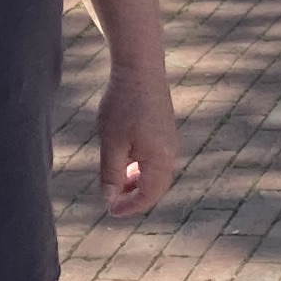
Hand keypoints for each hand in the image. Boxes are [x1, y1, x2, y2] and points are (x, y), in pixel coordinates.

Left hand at [97, 66, 178, 216]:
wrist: (139, 68)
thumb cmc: (122, 105)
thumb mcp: (111, 143)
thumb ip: (111, 174)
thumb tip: (110, 199)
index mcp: (160, 159)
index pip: (148, 195)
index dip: (129, 207)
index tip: (110, 211)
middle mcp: (170, 153)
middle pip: (156, 188)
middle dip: (134, 197)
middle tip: (112, 201)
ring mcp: (170, 141)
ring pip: (156, 174)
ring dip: (136, 183)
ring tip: (115, 183)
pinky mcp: (165, 131)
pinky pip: (156, 160)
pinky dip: (140, 168)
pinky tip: (124, 162)